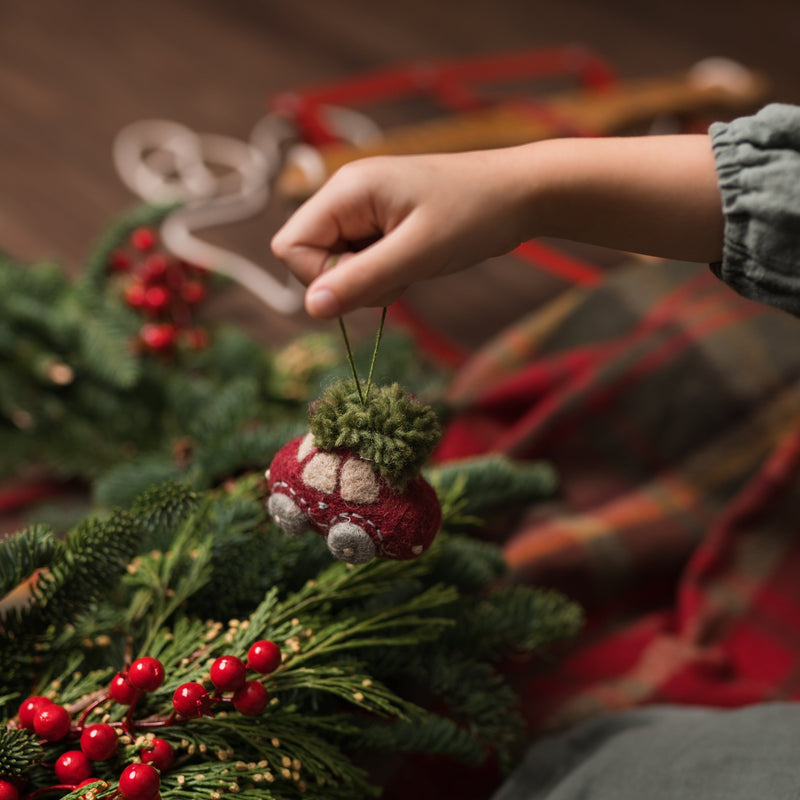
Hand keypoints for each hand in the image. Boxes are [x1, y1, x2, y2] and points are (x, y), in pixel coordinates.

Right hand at [271, 150, 529, 317]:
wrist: (520, 194)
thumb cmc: (473, 214)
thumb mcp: (417, 253)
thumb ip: (361, 280)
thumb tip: (311, 309)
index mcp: (345, 190)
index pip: (290, 246)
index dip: (322, 276)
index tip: (371, 277)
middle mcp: (345, 195)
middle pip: (311, 258)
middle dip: (350, 280)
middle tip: (399, 272)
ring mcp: (363, 210)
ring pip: (337, 265)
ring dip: (371, 280)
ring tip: (413, 263)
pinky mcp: (380, 224)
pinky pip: (361, 262)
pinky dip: (384, 274)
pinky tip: (415, 261)